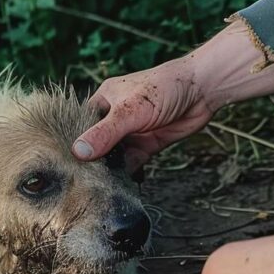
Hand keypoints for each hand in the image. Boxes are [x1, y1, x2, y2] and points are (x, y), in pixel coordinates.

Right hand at [74, 60, 212, 169]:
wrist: (204, 91)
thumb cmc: (165, 88)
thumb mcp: (129, 111)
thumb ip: (104, 134)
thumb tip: (78, 152)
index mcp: (104, 101)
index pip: (81, 126)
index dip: (76, 144)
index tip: (69, 165)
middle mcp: (115, 117)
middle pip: (98, 144)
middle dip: (94, 161)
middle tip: (86, 181)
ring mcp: (132, 131)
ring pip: (114, 155)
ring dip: (112, 169)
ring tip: (104, 186)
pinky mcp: (147, 144)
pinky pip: (132, 161)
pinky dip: (129, 172)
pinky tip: (125, 182)